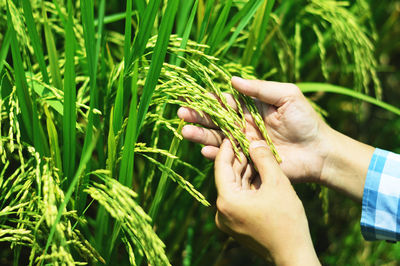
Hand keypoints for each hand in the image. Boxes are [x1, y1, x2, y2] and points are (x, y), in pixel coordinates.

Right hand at [178, 77, 330, 182]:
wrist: (319, 152)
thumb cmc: (305, 121)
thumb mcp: (287, 96)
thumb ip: (260, 88)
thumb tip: (232, 79)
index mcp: (251, 109)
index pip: (224, 103)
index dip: (208, 100)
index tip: (190, 96)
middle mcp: (243, 126)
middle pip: (216, 121)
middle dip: (198, 117)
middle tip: (181, 113)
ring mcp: (245, 145)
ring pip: (218, 139)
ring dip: (201, 136)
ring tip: (185, 132)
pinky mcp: (248, 162)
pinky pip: (229, 159)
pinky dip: (216, 156)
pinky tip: (205, 151)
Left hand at [214, 139, 319, 264]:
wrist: (293, 254)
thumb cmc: (287, 220)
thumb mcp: (277, 183)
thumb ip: (264, 158)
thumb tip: (254, 140)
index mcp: (226, 201)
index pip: (221, 165)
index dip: (228, 147)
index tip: (234, 133)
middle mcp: (221, 211)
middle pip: (227, 176)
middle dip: (239, 158)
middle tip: (247, 140)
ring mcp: (227, 219)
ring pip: (234, 187)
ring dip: (244, 171)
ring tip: (255, 153)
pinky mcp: (235, 224)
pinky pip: (238, 198)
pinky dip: (247, 185)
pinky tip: (257, 172)